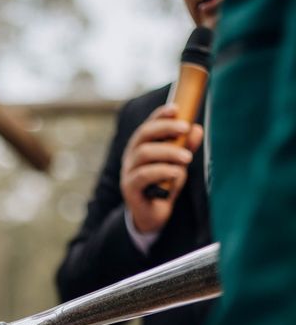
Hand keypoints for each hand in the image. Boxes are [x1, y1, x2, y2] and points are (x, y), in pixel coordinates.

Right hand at [120, 104, 202, 233]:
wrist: (152, 215)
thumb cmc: (164, 185)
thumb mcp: (178, 165)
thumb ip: (185, 147)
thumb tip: (197, 129)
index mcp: (141, 146)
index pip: (148, 125)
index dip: (160, 115)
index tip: (177, 109)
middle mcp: (131, 156)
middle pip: (143, 135)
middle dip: (165, 128)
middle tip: (185, 128)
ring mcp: (128, 171)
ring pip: (143, 153)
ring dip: (167, 152)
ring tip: (187, 157)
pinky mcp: (130, 188)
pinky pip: (143, 176)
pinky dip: (162, 171)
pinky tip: (177, 173)